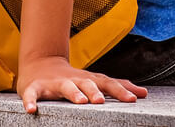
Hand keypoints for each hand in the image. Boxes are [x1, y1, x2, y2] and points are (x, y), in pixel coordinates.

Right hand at [16, 55, 146, 114]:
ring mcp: (54, 83)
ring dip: (73, 93)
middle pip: (86, 82)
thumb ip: (117, 87)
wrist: (40, 64)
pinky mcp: (35, 87)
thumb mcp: (94, 81)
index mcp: (88, 79)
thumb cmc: (72, 79)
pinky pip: (32, 94)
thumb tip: (144, 93)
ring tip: (80, 102)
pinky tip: (32, 110)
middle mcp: (73, 79)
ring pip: (64, 86)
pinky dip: (31, 101)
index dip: (120, 90)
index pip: (107, 83)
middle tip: (101, 100)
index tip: (134, 99)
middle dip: (94, 91)